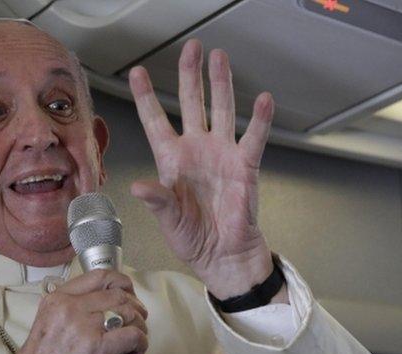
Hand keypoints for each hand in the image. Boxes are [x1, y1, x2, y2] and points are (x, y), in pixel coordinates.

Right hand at [9, 270, 147, 353]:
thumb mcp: (48, 323)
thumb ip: (72, 310)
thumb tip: (106, 307)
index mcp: (58, 299)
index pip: (100, 277)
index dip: (122, 283)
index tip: (129, 294)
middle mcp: (71, 307)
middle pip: (119, 294)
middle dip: (136, 307)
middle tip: (137, 322)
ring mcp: (85, 327)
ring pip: (130, 312)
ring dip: (140, 326)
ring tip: (135, 341)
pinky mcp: (98, 348)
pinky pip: (133, 335)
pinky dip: (141, 343)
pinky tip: (133, 353)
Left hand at [129, 39, 282, 301]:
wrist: (223, 256)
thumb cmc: (193, 239)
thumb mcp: (168, 220)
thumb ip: (157, 200)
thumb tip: (139, 186)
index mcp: (171, 161)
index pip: (156, 121)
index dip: (147, 97)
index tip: (138, 73)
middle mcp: (196, 151)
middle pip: (192, 104)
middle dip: (190, 75)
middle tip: (191, 49)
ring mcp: (221, 155)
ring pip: (222, 110)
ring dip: (221, 84)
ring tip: (220, 58)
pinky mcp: (244, 166)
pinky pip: (253, 138)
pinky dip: (259, 119)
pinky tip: (262, 99)